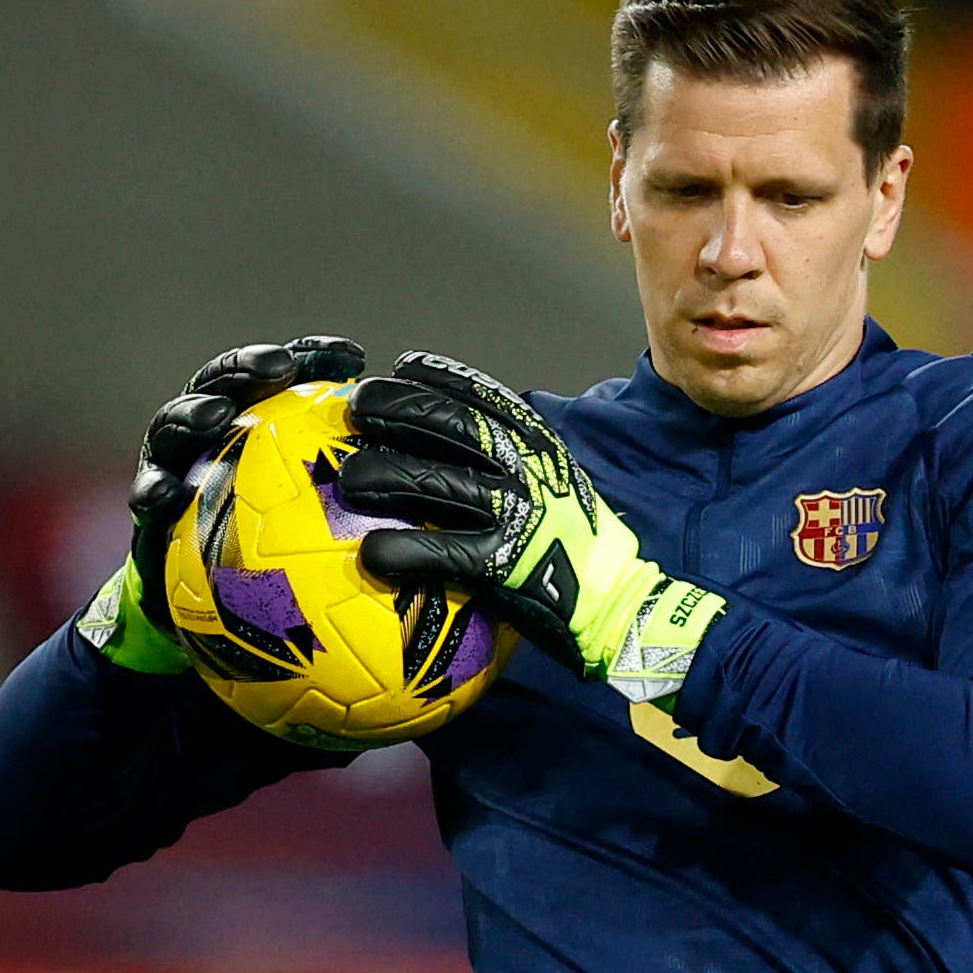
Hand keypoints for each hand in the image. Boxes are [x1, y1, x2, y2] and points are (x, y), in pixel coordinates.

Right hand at [80, 334, 363, 677]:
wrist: (205, 622)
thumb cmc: (277, 578)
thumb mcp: (326, 544)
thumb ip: (363, 514)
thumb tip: (441, 507)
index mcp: (255, 436)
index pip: (285, 385)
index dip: (312, 360)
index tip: (350, 355)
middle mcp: (212, 442)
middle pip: (225, 387)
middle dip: (248, 368)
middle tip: (277, 365)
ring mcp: (173, 468)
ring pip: (174, 427)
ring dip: (191, 413)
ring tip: (216, 416)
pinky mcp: (145, 511)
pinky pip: (146, 496)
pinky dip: (152, 488)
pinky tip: (165, 493)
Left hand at [336, 350, 728, 702]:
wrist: (622, 604)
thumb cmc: (581, 548)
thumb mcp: (558, 487)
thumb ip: (515, 464)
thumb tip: (459, 449)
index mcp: (539, 444)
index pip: (481, 394)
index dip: (435, 378)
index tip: (398, 368)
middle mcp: (527, 468)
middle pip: (447, 425)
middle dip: (394, 409)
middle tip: (356, 409)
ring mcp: (517, 512)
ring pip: (434, 479)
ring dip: (382, 474)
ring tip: (349, 480)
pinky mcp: (506, 561)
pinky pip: (442, 551)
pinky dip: (403, 551)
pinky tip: (372, 553)